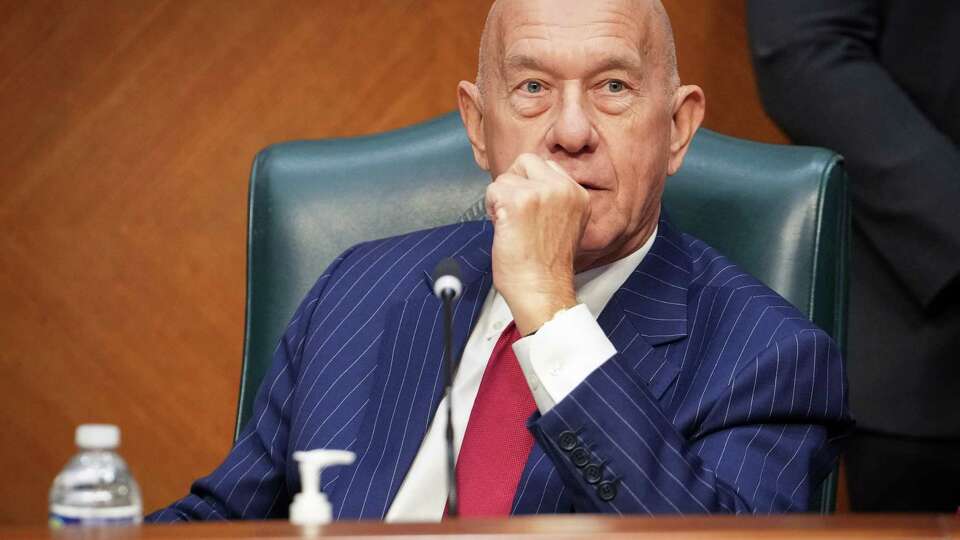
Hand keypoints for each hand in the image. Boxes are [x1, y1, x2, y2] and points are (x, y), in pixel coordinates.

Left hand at [485, 154, 590, 334]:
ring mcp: (542, 192)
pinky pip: (493, 190)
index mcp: (578, 194)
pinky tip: (504, 229)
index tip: (529, 211)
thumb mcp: (566, 224)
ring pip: (506, 178)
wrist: (542, 291)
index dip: (530, 185)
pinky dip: (491, 210)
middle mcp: (564, 188)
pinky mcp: (520, 201)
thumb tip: (527, 187)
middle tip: (515, 214)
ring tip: (512, 227)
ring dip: (501, 200)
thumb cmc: (547, 268)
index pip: (547, 166)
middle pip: (526, 161)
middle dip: (514, 184)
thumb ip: (554, 201)